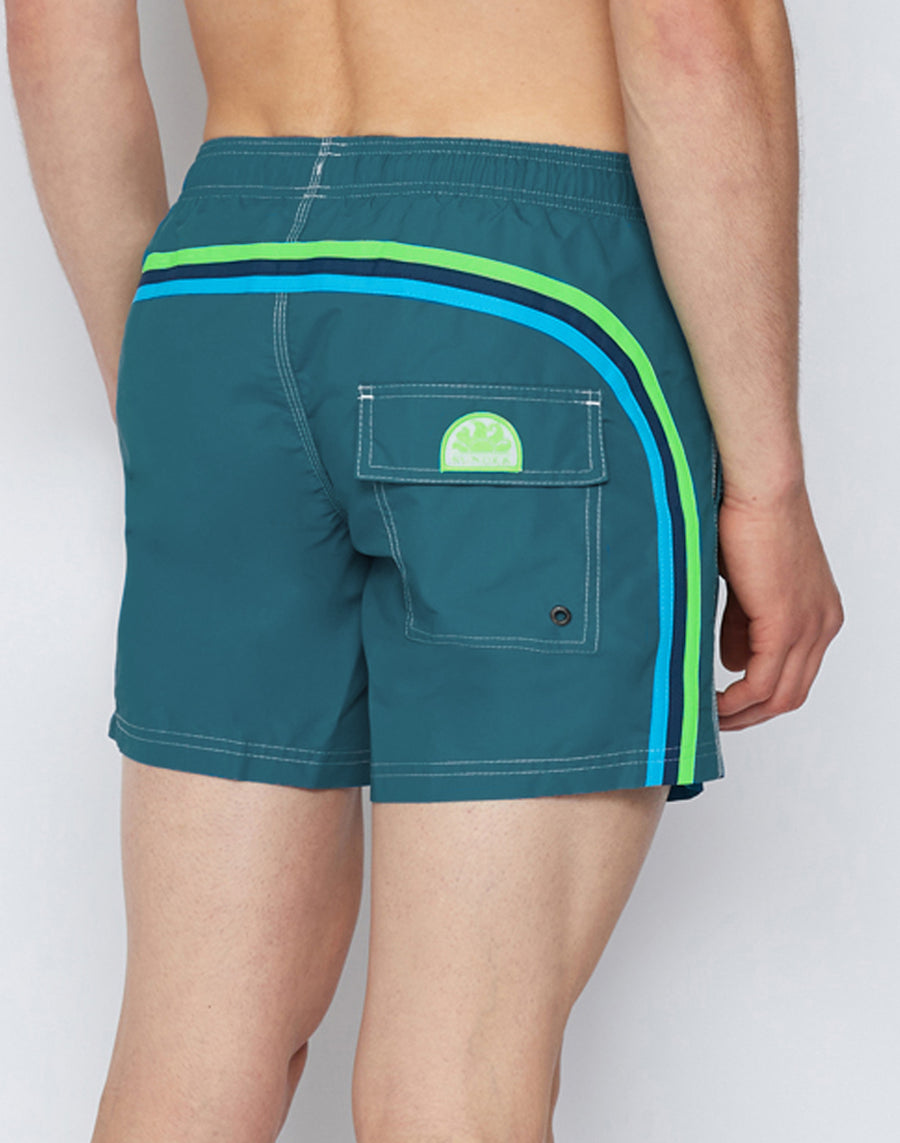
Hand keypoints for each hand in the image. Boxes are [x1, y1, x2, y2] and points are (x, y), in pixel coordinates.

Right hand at [715, 480, 843, 729]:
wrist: (758, 487)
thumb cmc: (747, 519)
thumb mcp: (745, 584)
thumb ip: (742, 624)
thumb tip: (733, 660)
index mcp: (819, 612)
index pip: (795, 674)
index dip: (760, 697)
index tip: (726, 703)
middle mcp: (823, 624)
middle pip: (792, 694)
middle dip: (751, 715)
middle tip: (714, 721)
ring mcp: (809, 626)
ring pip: (780, 695)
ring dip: (742, 713)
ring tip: (708, 716)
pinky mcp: (786, 624)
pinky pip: (762, 681)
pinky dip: (737, 699)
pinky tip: (713, 702)